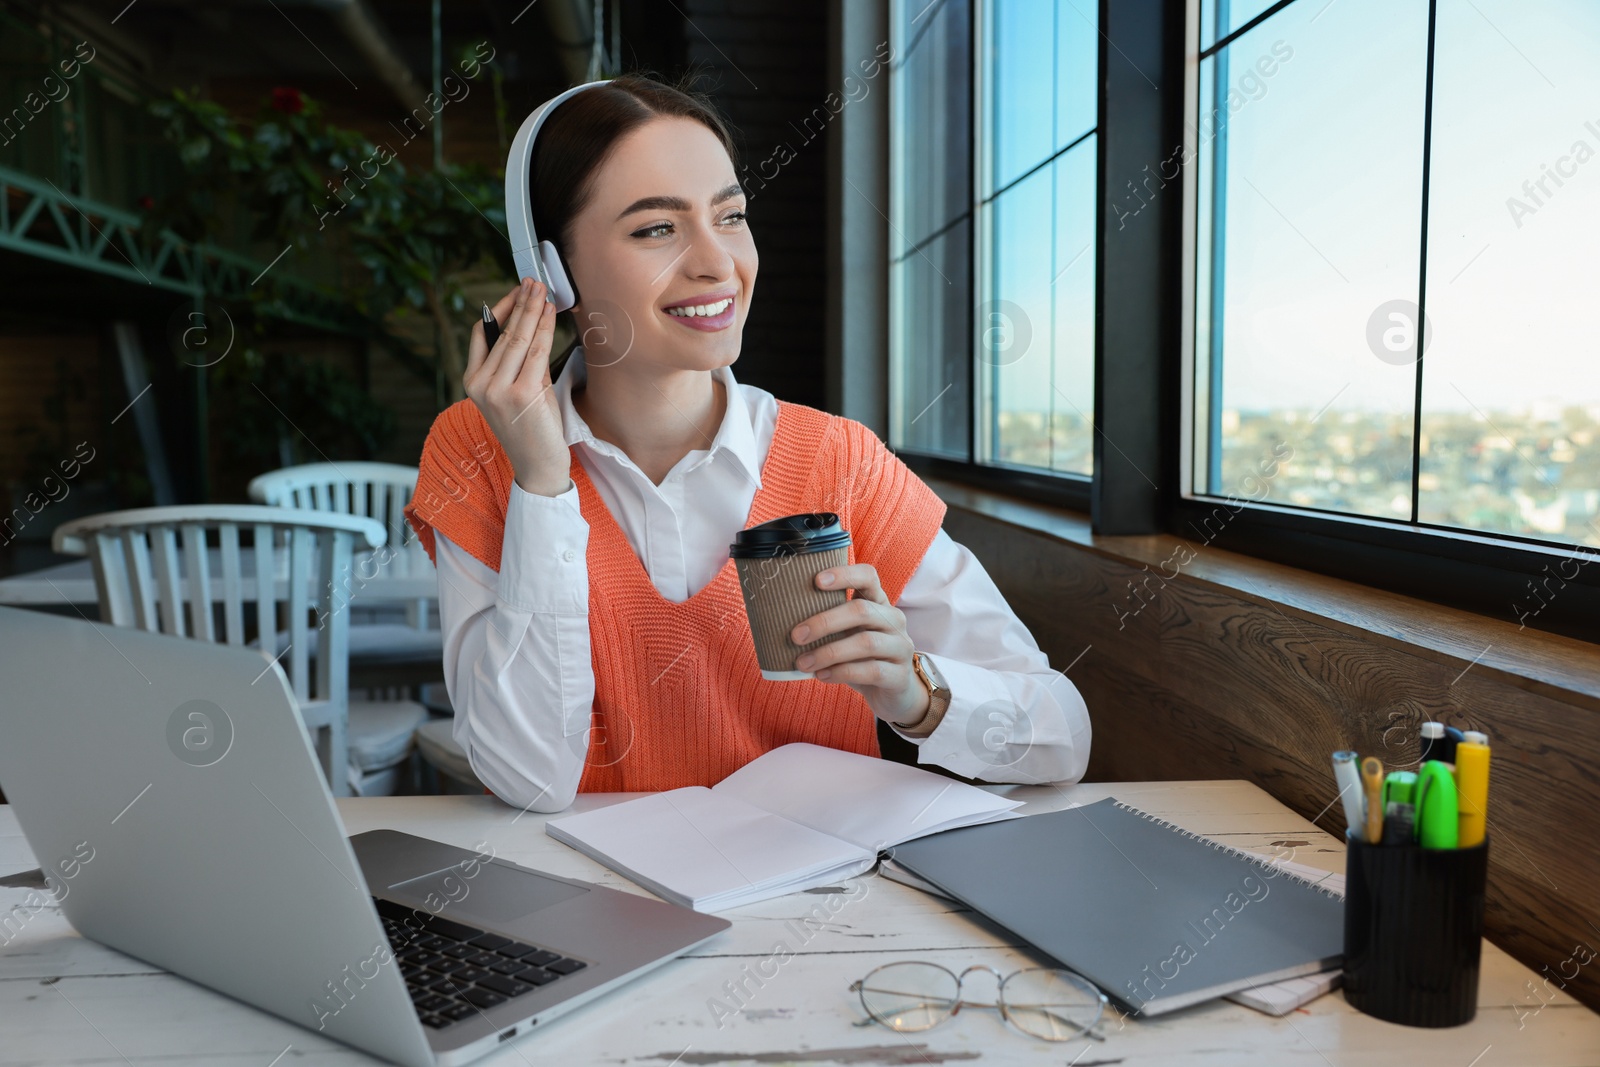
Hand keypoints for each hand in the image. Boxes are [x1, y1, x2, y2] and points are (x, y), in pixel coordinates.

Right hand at [463, 278, 570, 496]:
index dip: (500, 308)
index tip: (517, 292)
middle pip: (502, 332)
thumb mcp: (518, 391)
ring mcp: (498, 389)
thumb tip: (531, 325)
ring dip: (533, 310)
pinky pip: (535, 352)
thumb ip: (519, 362)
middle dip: (521, 303)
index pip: (481, 334)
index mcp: (472, 382)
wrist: (538, 467)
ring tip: (543, 290)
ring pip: (518, 338)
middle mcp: (480, 384)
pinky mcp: (520, 393)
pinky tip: (550, 313)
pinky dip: (544, 328)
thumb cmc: (532, 430)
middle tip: (534, 282)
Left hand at [790, 563, 930, 726]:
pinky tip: (822, 676)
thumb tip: (778, 620)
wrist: (894, 693)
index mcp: (879, 602)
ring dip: (828, 652)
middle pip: (861, 611)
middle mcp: (894, 620)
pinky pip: (871, 670)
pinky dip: (842, 672)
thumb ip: (828, 623)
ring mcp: (901, 647)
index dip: (844, 574)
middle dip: (824, 622)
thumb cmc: (861, 658)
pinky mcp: (900, 675)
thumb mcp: (847, 634)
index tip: (816, 581)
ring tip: (802, 663)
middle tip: (795, 636)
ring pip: (866, 642)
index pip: (868, 576)